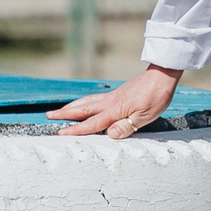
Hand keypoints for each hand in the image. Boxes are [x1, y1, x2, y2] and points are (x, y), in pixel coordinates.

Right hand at [50, 64, 183, 137]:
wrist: (162, 76)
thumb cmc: (156, 96)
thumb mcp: (146, 116)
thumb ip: (127, 126)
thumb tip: (109, 134)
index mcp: (115, 110)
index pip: (92, 123)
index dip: (76, 129)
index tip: (61, 133)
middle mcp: (110, 102)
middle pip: (83, 109)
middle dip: (65, 114)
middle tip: (48, 116)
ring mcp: (113, 97)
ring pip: (87, 102)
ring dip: (72, 107)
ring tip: (60, 110)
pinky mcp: (118, 93)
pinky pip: (95, 99)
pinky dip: (84, 102)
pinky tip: (84, 103)